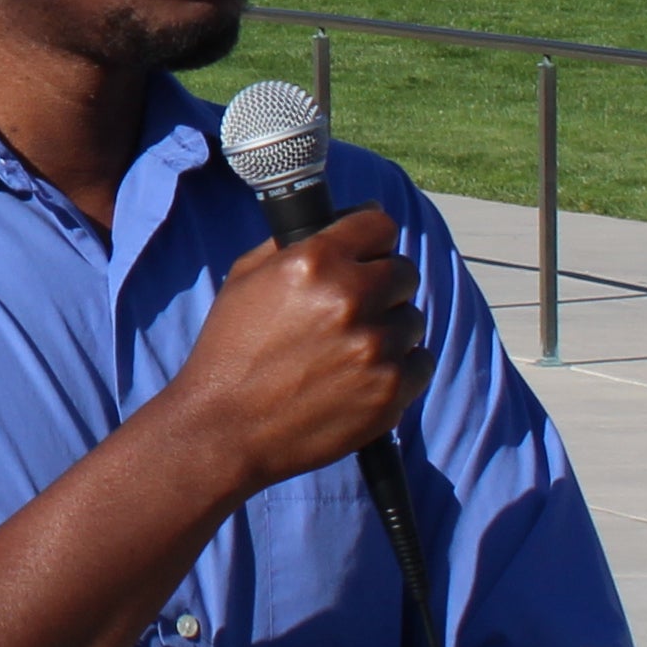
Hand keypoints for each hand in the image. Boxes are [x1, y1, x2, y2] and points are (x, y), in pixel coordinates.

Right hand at [168, 209, 426, 493]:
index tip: (366, 252)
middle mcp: (351, 299)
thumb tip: (350, 217)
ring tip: (348, 349)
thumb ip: (297, 242)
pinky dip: (398, 367)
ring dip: (388, 329)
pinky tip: (362, 376)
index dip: (371, 239)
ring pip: (412, 320)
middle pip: (404, 272)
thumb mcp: (246, 277)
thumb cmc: (230, 350)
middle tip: (353, 308)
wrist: (226, 429)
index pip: (379, 225)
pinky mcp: (390, 392)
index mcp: (315, 262)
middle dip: (382, 285)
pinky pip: (420, 362)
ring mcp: (375, 349)